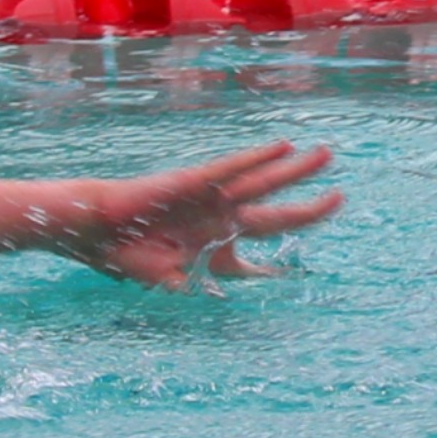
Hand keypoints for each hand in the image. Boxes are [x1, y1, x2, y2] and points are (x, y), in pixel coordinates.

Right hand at [58, 141, 345, 291]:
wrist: (95, 232)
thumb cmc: (125, 256)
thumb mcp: (164, 277)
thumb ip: (189, 282)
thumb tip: (204, 291)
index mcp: (215, 249)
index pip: (256, 261)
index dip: (278, 268)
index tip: (297, 272)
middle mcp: (221, 221)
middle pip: (276, 214)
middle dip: (310, 208)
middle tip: (341, 198)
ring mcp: (212, 200)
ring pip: (265, 183)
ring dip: (296, 170)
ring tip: (327, 155)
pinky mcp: (195, 181)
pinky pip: (233, 167)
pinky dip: (259, 156)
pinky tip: (284, 146)